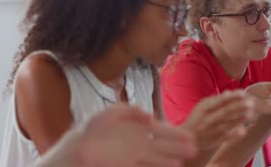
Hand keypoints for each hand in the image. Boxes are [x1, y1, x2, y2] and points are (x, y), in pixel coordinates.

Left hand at [76, 105, 196, 166]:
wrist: (77, 148)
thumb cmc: (94, 128)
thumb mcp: (112, 112)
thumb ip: (130, 111)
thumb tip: (149, 116)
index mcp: (140, 130)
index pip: (163, 132)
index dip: (176, 134)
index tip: (190, 137)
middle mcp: (141, 145)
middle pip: (164, 146)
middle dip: (179, 148)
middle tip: (193, 150)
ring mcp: (136, 158)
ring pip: (156, 160)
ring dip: (167, 162)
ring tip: (179, 163)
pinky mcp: (129, 166)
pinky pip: (145, 166)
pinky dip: (155, 166)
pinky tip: (168, 166)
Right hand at [183, 90, 254, 149]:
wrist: (187, 137)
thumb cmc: (196, 118)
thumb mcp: (202, 106)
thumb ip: (216, 100)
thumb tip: (230, 92)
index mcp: (204, 107)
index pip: (221, 100)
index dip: (233, 97)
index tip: (244, 93)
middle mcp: (207, 118)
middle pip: (226, 111)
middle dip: (239, 107)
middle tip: (251, 103)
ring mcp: (211, 130)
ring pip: (227, 124)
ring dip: (240, 119)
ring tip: (250, 114)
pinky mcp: (213, 140)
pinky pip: (225, 137)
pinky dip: (234, 134)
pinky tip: (243, 131)